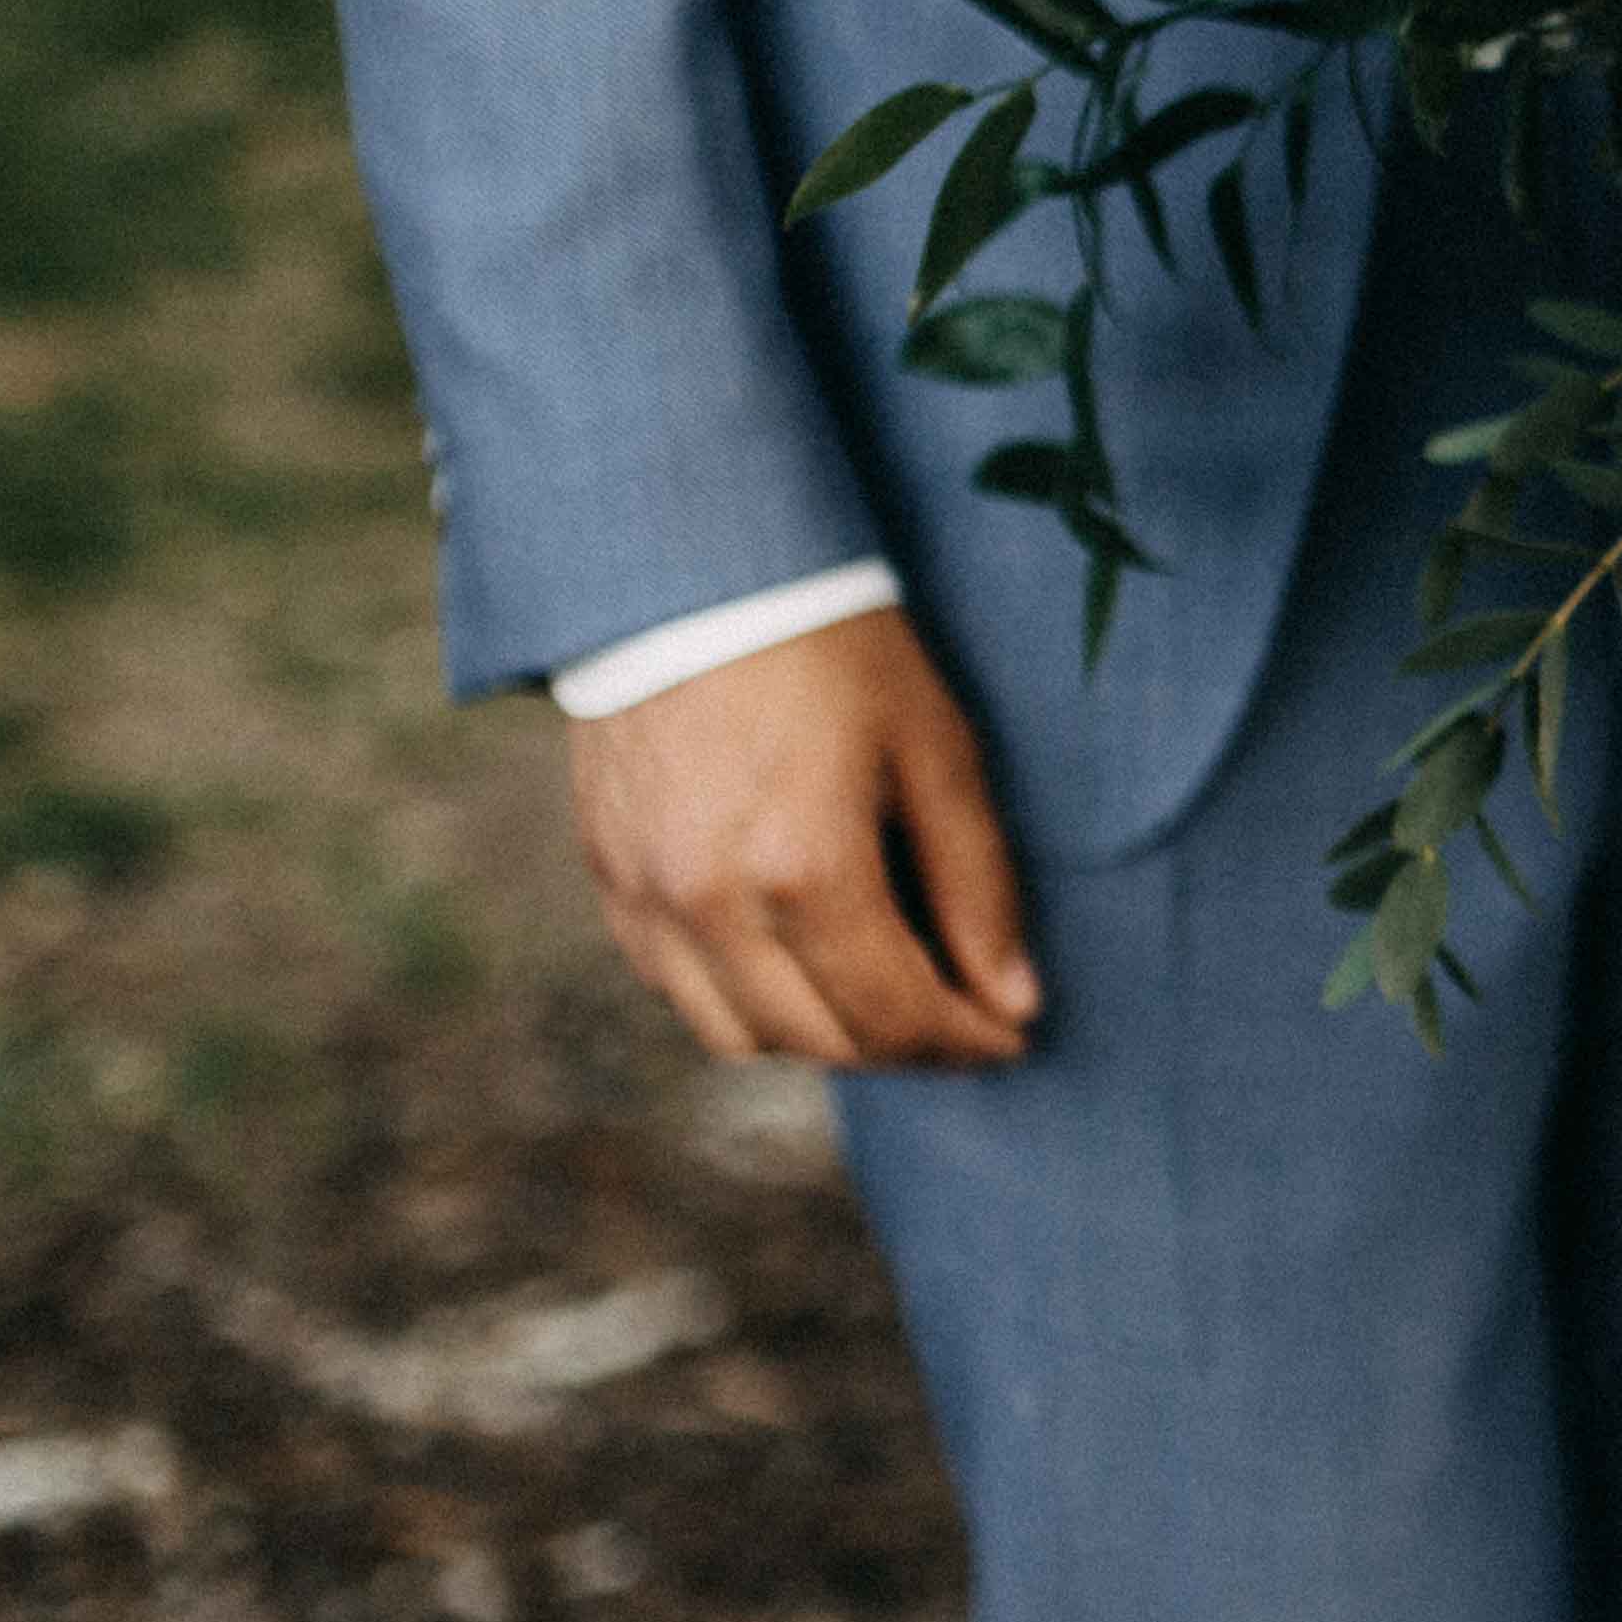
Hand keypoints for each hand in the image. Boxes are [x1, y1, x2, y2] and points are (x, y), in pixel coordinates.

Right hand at [567, 608, 1043, 1070]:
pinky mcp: (607, 877)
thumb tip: (1014, 1002)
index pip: (895, 1016)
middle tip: (961, 1018)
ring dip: (822, 1037)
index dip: (966, 1042)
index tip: (1010, 1037)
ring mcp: (646, 895)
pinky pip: (675, 988)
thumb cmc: (834, 650)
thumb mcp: (936, 751)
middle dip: (906, 1047)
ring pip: (740, 1036)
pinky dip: (742, 1000)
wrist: (695, 574)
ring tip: (881, 996)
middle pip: (823, 1041)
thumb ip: (978, 887)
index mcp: (806, 867)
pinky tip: (795, 959)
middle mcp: (712, 901)